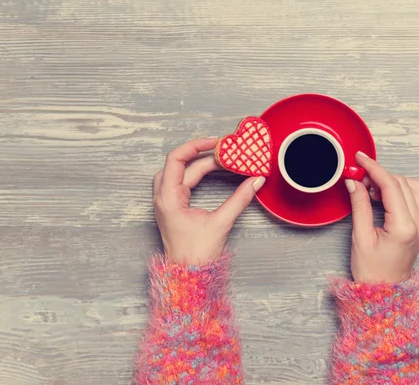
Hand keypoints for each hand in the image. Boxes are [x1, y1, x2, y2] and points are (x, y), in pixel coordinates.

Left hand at [152, 137, 265, 264]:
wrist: (188, 276)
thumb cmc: (197, 255)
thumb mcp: (221, 223)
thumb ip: (239, 199)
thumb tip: (256, 181)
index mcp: (168, 198)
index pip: (176, 159)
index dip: (196, 146)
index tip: (216, 142)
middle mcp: (163, 197)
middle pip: (179, 164)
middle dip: (202, 154)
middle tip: (225, 152)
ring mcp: (166, 202)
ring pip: (178, 172)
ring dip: (197, 163)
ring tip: (219, 159)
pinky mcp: (173, 208)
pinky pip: (180, 182)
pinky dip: (194, 174)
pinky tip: (209, 172)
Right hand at [345, 152, 418, 283]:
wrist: (384, 291)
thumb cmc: (372, 271)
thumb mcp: (360, 237)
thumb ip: (359, 206)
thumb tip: (354, 182)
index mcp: (404, 227)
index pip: (391, 186)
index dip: (374, 168)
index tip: (360, 159)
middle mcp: (418, 224)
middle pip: (402, 183)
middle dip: (380, 175)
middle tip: (360, 178)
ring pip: (415, 187)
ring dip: (394, 182)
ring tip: (374, 190)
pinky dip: (408, 191)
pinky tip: (392, 197)